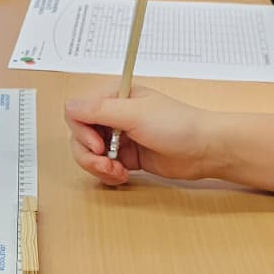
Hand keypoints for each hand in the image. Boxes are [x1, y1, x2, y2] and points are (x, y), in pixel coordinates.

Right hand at [65, 86, 273, 192]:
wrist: (205, 150)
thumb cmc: (178, 125)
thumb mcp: (134, 114)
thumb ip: (98, 111)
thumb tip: (69, 106)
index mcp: (114, 97)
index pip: (77, 112)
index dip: (82, 132)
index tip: (98, 143)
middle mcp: (114, 115)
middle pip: (79, 136)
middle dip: (89, 154)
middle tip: (107, 162)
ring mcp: (119, 137)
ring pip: (89, 154)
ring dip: (98, 167)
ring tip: (117, 172)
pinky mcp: (126, 156)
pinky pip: (103, 167)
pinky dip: (108, 174)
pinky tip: (123, 175)